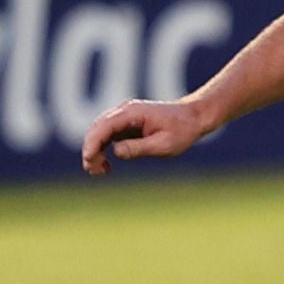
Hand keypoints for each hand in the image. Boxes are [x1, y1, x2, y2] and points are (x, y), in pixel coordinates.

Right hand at [81, 99, 210, 175]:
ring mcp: (124, 117)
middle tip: (94, 171)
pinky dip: (103, 150)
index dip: (93, 143)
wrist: (194, 118)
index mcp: (132, 112)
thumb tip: (115, 152)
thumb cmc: (183, 130)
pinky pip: (107, 136)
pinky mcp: (126, 125)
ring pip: (99, 133)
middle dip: (91, 150)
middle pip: (97, 129)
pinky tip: (106, 166)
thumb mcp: (164, 144)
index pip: (104, 126)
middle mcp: (125, 111)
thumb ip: (139, 148)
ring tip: (99, 172)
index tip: (89, 159)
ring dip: (95, 151)